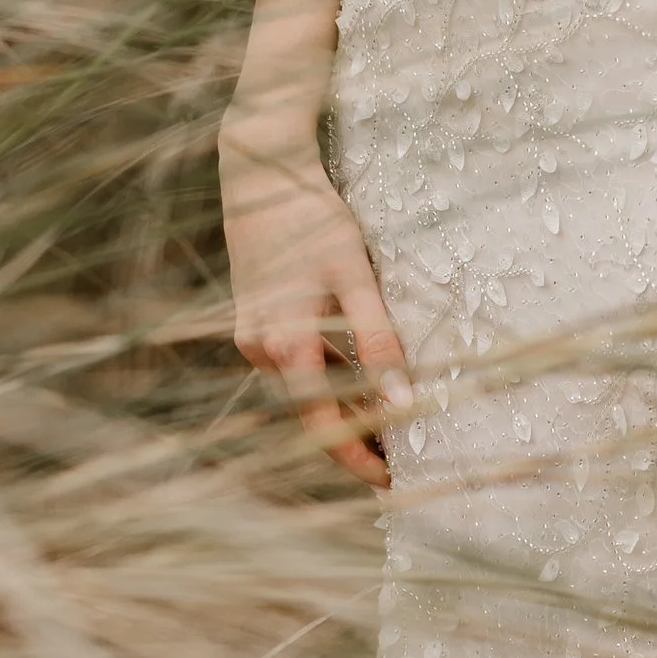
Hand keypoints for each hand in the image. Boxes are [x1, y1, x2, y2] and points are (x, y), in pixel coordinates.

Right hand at [221, 124, 412, 487]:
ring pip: (304, 388)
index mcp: (284, 345)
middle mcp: (260, 349)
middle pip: (313, 412)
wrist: (261, 175)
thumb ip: (378, 341)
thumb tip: (403, 403)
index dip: (357, 458)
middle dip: (355, 438)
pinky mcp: (254, 320)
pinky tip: (359, 379)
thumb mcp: (356, 277)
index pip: (323, 424)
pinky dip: (326, 378)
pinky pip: (294, 365)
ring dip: (342, 408)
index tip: (393, 482)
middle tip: (403, 459)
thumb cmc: (314, 220)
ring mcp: (252, 335)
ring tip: (390, 424)